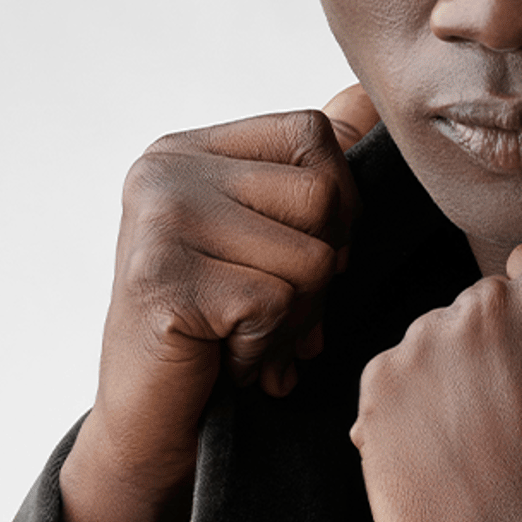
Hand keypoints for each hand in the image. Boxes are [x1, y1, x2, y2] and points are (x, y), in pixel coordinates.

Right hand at [90, 85, 378, 494]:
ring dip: (296, 319)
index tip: (302, 256)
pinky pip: (276, 306)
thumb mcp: (268, 242)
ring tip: (246, 335)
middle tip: (273, 310)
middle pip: (323, 196)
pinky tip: (226, 358)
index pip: (314, 134)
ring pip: (312, 259)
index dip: (339, 206)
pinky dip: (265, 349)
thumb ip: (307, 172)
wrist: (155, 422)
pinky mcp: (163, 282)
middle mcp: (166, 171)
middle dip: (323, 271)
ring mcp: (158, 223)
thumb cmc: (222, 332)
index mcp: (193, 151)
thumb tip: (365, 99)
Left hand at [350, 195, 521, 521]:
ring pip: (445, 340)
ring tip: (495, 449)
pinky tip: (456, 456)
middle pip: (492, 303)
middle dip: (513, 349)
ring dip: (465, 379)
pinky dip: (422, 409)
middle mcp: (472, 307)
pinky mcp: (375, 396)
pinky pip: (402, 377)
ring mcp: (417, 352)